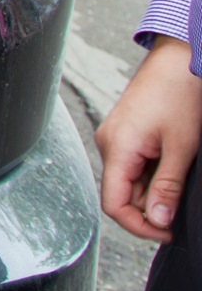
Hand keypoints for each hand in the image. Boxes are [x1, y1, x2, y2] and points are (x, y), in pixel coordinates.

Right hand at [96, 36, 201, 242]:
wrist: (178, 59)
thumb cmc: (179, 94)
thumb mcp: (180, 148)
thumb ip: (167, 187)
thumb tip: (158, 220)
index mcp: (117, 148)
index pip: (114, 205)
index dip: (140, 226)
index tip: (168, 231)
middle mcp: (108, 144)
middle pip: (121, 194)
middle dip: (150, 207)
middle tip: (181, 205)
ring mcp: (115, 138)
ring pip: (129, 181)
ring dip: (154, 189)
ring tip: (181, 175)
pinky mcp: (125, 133)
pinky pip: (133, 165)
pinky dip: (152, 174)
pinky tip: (173, 163)